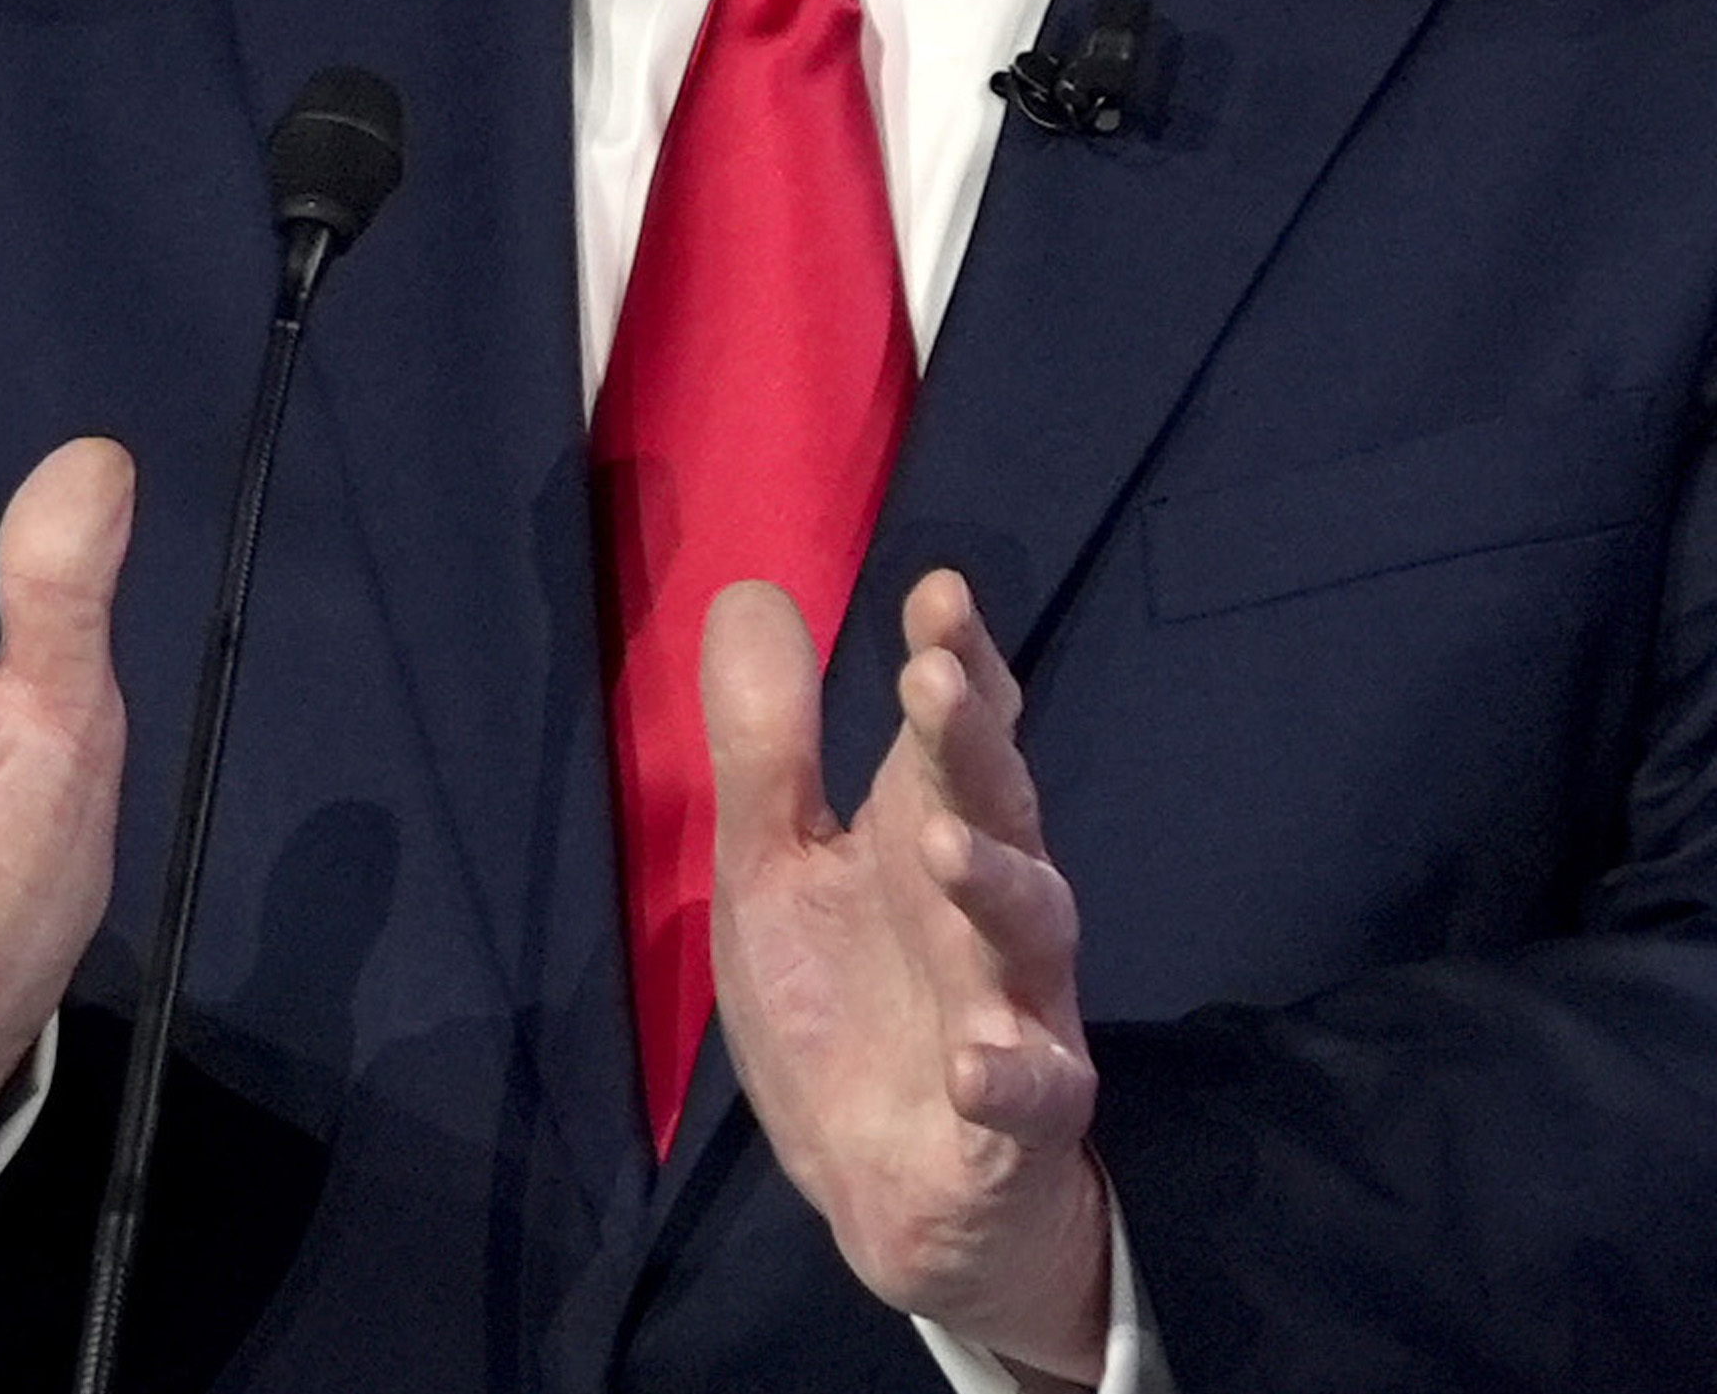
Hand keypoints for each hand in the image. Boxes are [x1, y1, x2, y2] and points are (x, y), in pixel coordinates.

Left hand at [706, 570, 1108, 1383]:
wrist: (893, 1196)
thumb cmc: (843, 1010)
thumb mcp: (773, 868)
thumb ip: (766, 745)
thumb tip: (752, 589)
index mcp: (924, 839)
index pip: (954, 736)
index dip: (958, 664)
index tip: (937, 593)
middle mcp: (983, 913)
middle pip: (997, 810)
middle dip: (974, 745)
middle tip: (935, 678)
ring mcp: (1015, 1011)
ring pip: (1032, 935)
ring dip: (995, 885)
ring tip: (943, 843)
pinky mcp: (1018, 1122)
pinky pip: (1032, 1094)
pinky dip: (1013, 1075)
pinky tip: (981, 1060)